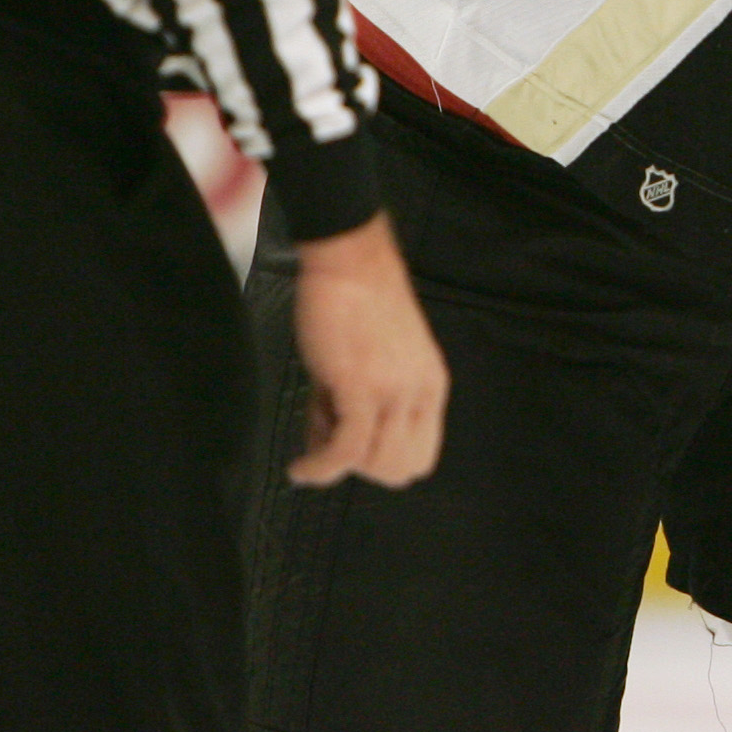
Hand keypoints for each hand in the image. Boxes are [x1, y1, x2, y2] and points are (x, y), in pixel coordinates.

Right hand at [288, 210, 448, 487]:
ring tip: (315, 421)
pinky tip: (300, 468)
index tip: (350, 450)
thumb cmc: (356, 304)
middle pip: (400, 469)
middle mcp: (421, 392)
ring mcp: (395, 390)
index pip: (421, 457)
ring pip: (373, 465)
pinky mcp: (363, 386)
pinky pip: (346, 451)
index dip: (380, 462)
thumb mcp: (375, 363)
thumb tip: (330, 456)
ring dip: (336, 460)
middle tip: (329, 438)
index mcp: (431, 386)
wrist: (349, 262)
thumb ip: (365, 408)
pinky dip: (318, 468)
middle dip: (359, 466)